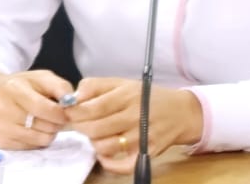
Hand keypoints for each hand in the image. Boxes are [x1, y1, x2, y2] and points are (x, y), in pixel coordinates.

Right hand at [0, 69, 73, 149]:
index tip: (66, 111)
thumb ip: (59, 86)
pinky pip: (32, 147)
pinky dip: (37, 139)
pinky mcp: (1, 141)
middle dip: (57, 122)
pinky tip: (32, 129)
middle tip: (55, 116)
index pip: (45, 109)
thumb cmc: (19, 85)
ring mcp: (1, 128)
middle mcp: (4, 110)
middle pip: (46, 126)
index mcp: (14, 89)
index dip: (61, 113)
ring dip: (49, 132)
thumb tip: (72, 102)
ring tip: (44, 121)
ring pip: (41, 139)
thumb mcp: (39, 77)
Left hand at [66, 77, 202, 174]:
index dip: (74, 112)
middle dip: (80, 127)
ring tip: (96, 135)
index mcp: (126, 96)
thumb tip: (74, 96)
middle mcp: (134, 117)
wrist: (180, 112)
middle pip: (95, 128)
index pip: (91, 108)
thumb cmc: (146, 97)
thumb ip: (95, 85)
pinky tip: (105, 154)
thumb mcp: (121, 83)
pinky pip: (122, 166)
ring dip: (94, 142)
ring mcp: (141, 137)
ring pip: (104, 147)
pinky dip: (109, 163)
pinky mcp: (147, 153)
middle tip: (80, 124)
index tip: (69, 112)